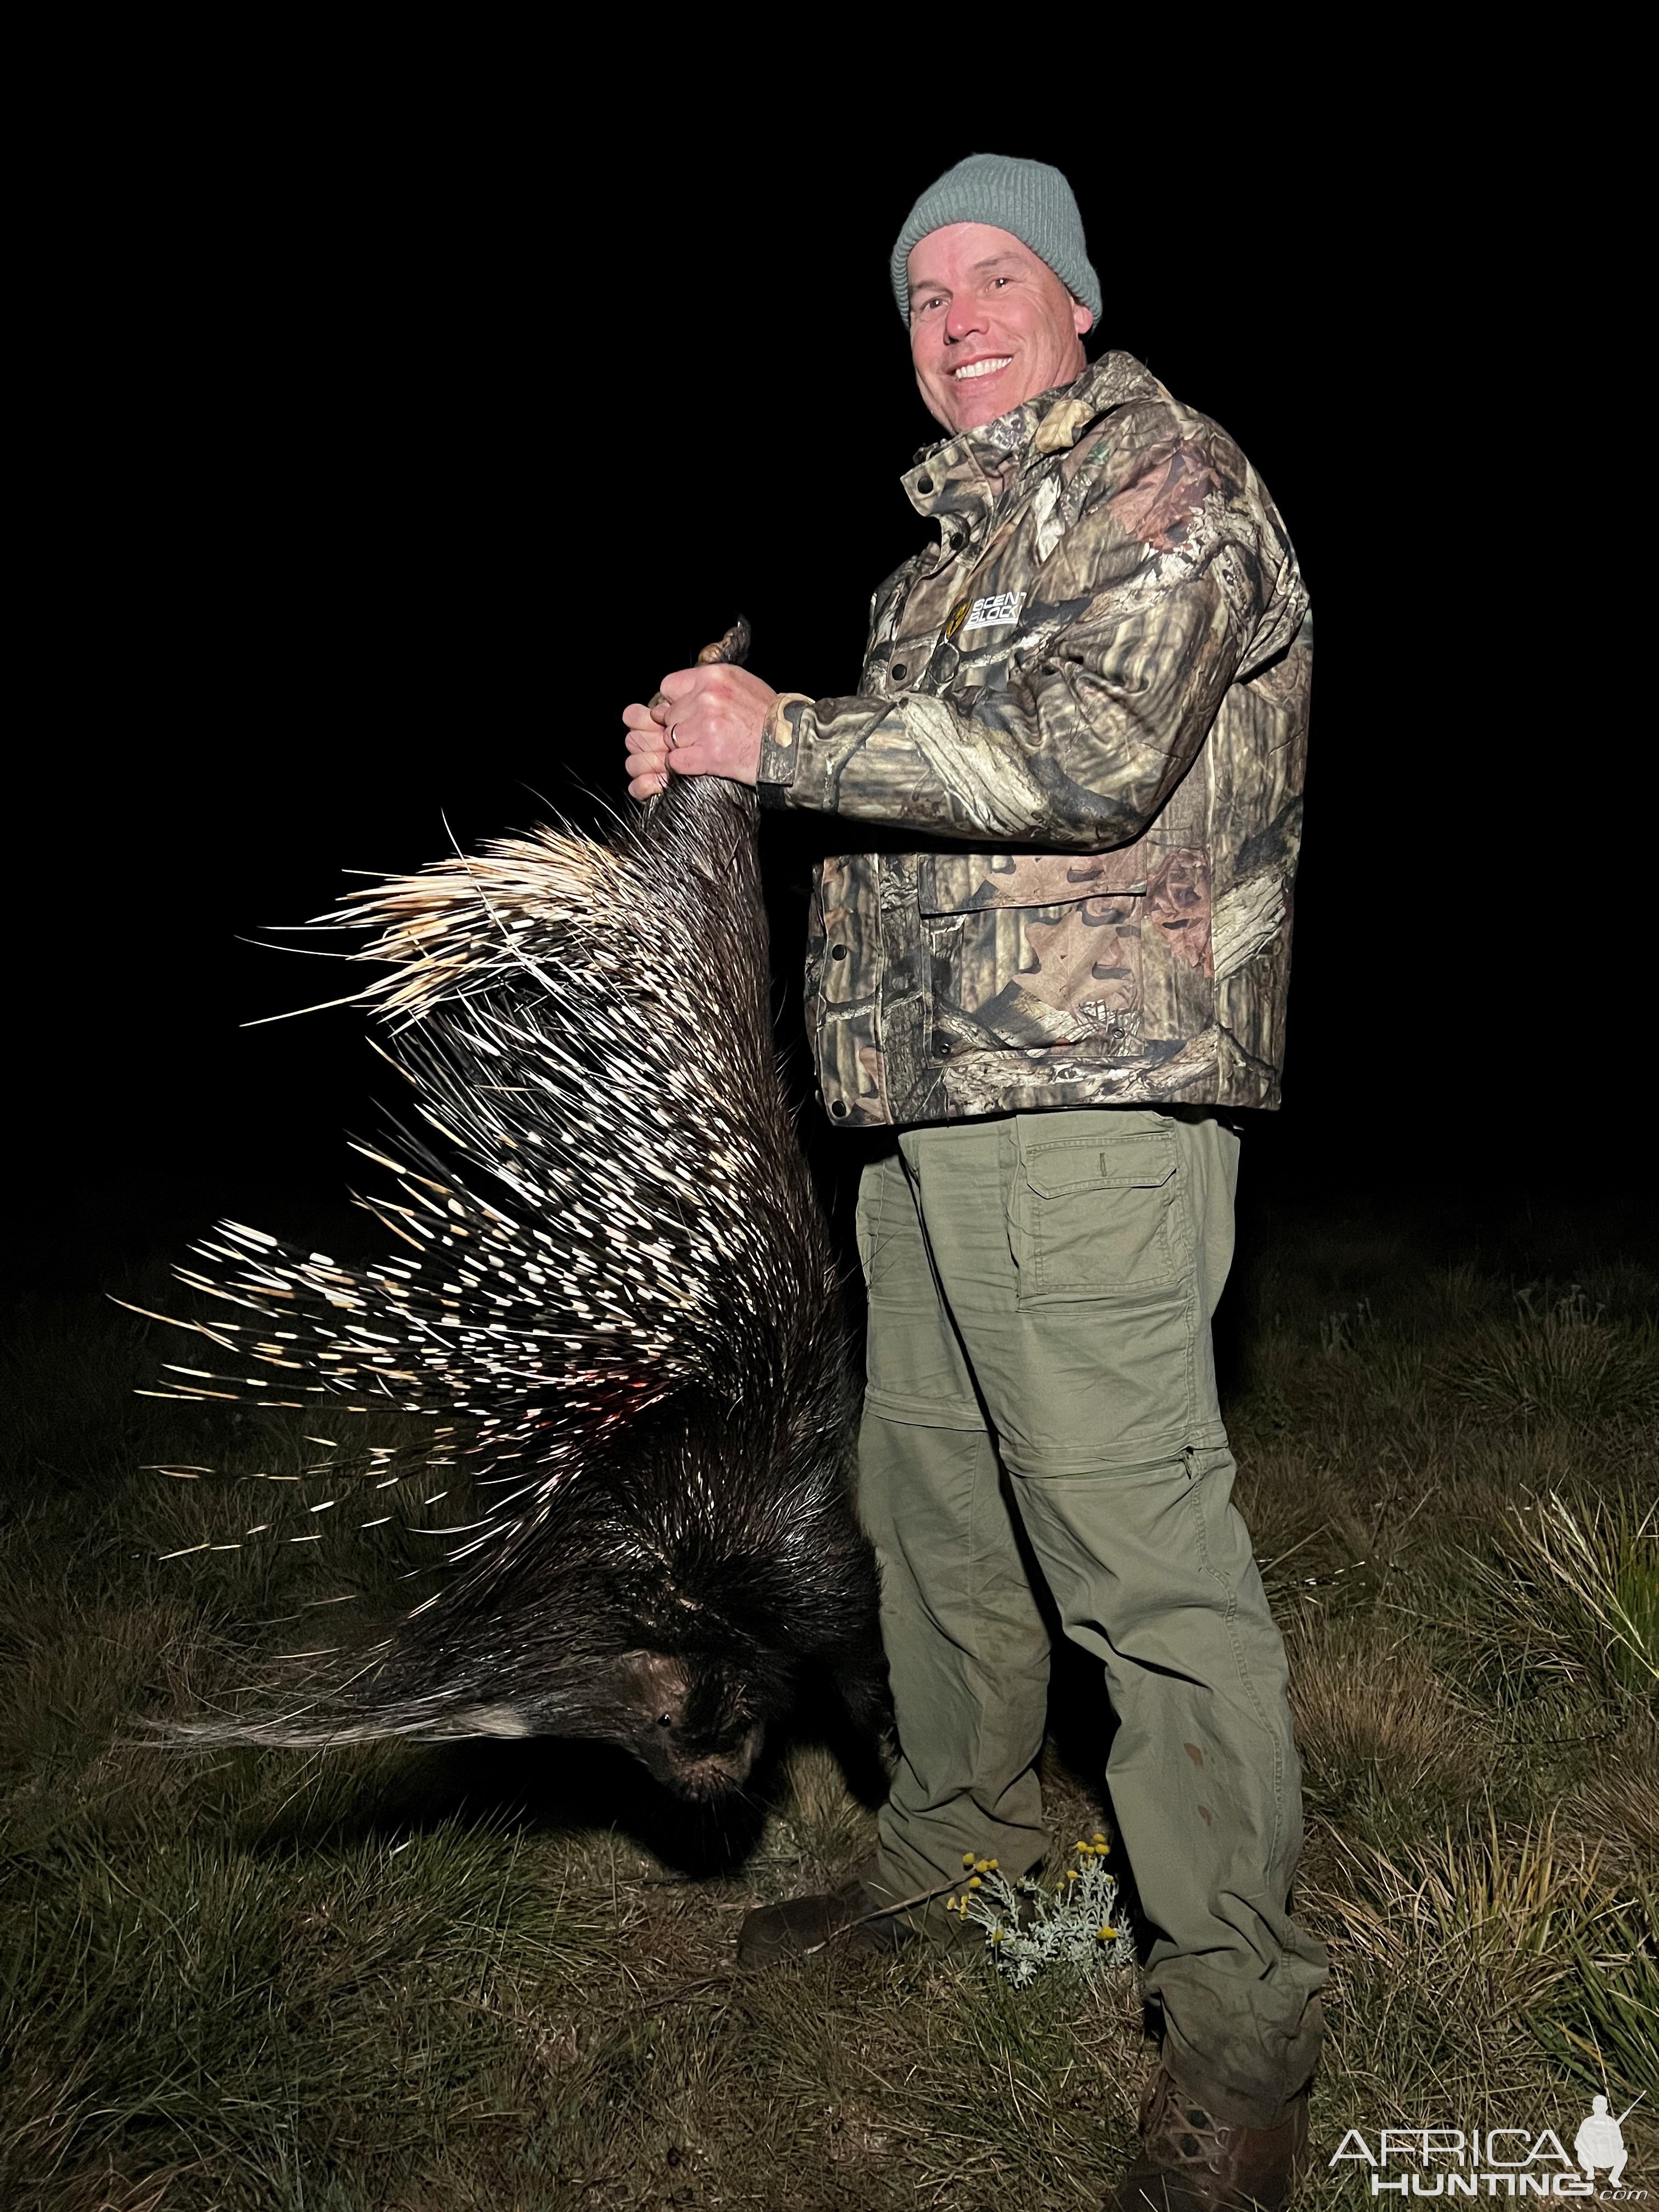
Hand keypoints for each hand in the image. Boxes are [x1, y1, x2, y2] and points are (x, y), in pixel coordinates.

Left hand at [622, 663, 776, 798]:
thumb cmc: (769, 716)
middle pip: (667, 715)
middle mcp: (707, 699)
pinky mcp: (708, 755)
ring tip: (706, 746)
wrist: (789, 745)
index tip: (683, 710)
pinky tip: (700, 761)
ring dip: (683, 746)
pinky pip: (676, 761)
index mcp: (714, 677)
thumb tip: (676, 695)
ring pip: (670, 738)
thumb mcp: (742, 684)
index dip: (673, 701)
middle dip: (679, 725)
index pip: (668, 686)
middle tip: (701, 732)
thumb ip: (709, 685)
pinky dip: (683, 764)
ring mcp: (706, 727)